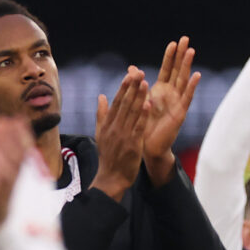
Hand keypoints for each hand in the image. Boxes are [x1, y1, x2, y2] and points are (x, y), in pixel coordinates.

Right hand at [91, 68, 147, 200]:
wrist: (111, 177)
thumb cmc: (108, 156)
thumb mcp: (101, 133)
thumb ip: (102, 114)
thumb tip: (101, 96)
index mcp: (108, 123)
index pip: (117, 101)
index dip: (124, 87)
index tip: (131, 74)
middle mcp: (115, 127)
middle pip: (125, 103)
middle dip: (132, 87)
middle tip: (139, 71)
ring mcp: (123, 135)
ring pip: (132, 112)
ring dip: (138, 97)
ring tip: (145, 82)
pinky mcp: (132, 145)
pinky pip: (138, 127)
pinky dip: (143, 116)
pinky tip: (148, 104)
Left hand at [142, 38, 201, 185]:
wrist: (147, 146)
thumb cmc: (144, 125)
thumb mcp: (139, 100)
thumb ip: (137, 84)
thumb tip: (132, 69)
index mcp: (160, 91)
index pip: (167, 69)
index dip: (170, 56)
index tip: (173, 42)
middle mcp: (171, 95)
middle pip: (177, 70)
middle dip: (181, 55)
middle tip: (186, 38)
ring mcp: (177, 103)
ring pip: (183, 80)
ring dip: (187, 65)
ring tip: (191, 51)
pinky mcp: (180, 114)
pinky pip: (187, 98)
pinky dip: (191, 86)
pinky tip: (196, 75)